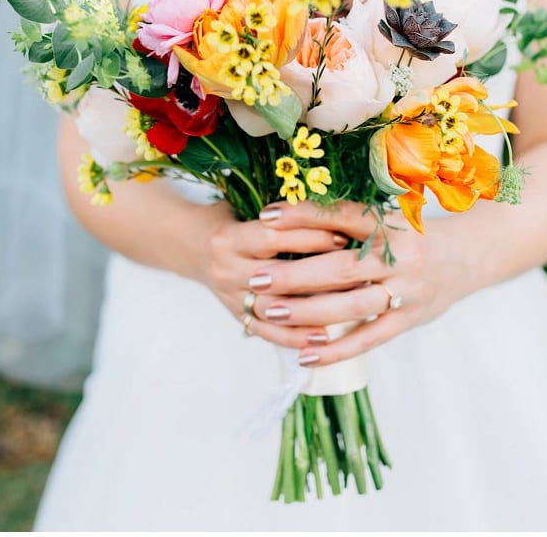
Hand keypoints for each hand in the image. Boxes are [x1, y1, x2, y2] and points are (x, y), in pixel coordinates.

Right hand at [192, 201, 349, 348]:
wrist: (188, 245)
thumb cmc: (229, 218)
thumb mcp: (245, 206)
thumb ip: (281, 213)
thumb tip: (334, 208)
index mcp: (228, 237)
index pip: (273, 236)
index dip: (309, 235)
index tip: (345, 233)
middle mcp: (226, 269)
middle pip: (277, 275)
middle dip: (319, 273)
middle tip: (357, 272)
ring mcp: (231, 297)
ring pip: (274, 308)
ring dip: (312, 310)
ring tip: (350, 310)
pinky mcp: (236, 316)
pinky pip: (267, 332)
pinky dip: (294, 337)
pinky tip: (322, 339)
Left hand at [245, 201, 471, 366]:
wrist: (470, 256)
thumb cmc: (415, 236)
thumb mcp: (388, 219)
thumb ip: (349, 222)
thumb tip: (286, 219)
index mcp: (392, 225)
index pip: (343, 217)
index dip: (304, 215)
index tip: (266, 217)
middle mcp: (401, 258)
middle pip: (341, 268)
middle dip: (294, 275)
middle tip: (255, 279)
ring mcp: (407, 291)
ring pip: (352, 306)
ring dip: (308, 312)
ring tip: (271, 312)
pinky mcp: (410, 319)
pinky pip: (369, 339)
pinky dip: (335, 350)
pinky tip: (303, 355)